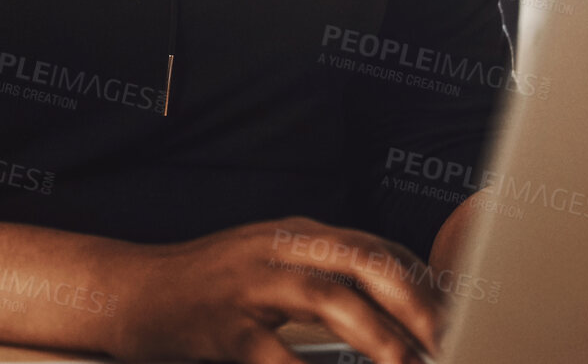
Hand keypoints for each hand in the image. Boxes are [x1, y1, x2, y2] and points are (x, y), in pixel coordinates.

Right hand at [100, 216, 444, 363]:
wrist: (130, 290)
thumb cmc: (208, 288)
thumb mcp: (269, 265)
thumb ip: (323, 275)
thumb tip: (393, 308)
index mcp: (296, 234)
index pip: (376, 247)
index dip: (423, 281)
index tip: (457, 318)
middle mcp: (279, 249)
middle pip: (363, 261)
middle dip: (415, 301)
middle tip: (448, 341)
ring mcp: (251, 284)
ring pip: (329, 298)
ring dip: (378, 335)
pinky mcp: (225, 325)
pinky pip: (276, 354)